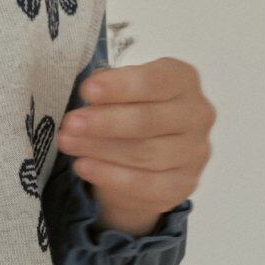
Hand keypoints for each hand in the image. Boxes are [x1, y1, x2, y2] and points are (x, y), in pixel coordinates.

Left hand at [56, 57, 213, 236]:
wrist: (146, 158)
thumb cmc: (131, 110)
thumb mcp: (121, 90)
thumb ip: (110, 85)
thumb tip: (92, 89)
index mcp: (183, 80)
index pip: (156, 81)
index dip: (120, 87)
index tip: (87, 90)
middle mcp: (197, 114)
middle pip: (149, 120)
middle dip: (104, 122)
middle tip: (70, 123)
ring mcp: (194, 152)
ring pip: (144, 153)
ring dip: (100, 148)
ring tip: (67, 142)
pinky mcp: (183, 184)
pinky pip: (145, 184)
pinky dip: (110, 176)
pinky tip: (83, 166)